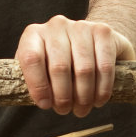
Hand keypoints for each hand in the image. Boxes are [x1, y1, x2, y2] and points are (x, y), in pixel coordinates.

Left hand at [15, 15, 134, 117]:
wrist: (92, 43)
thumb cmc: (60, 62)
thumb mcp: (41, 68)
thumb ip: (34, 81)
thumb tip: (42, 101)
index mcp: (34, 34)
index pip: (31, 58)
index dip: (38, 85)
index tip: (45, 105)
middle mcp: (56, 26)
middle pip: (59, 67)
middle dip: (63, 96)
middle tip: (66, 111)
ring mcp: (81, 26)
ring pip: (83, 69)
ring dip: (83, 96)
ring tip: (82, 109)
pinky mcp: (103, 32)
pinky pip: (104, 66)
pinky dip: (102, 89)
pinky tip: (99, 100)